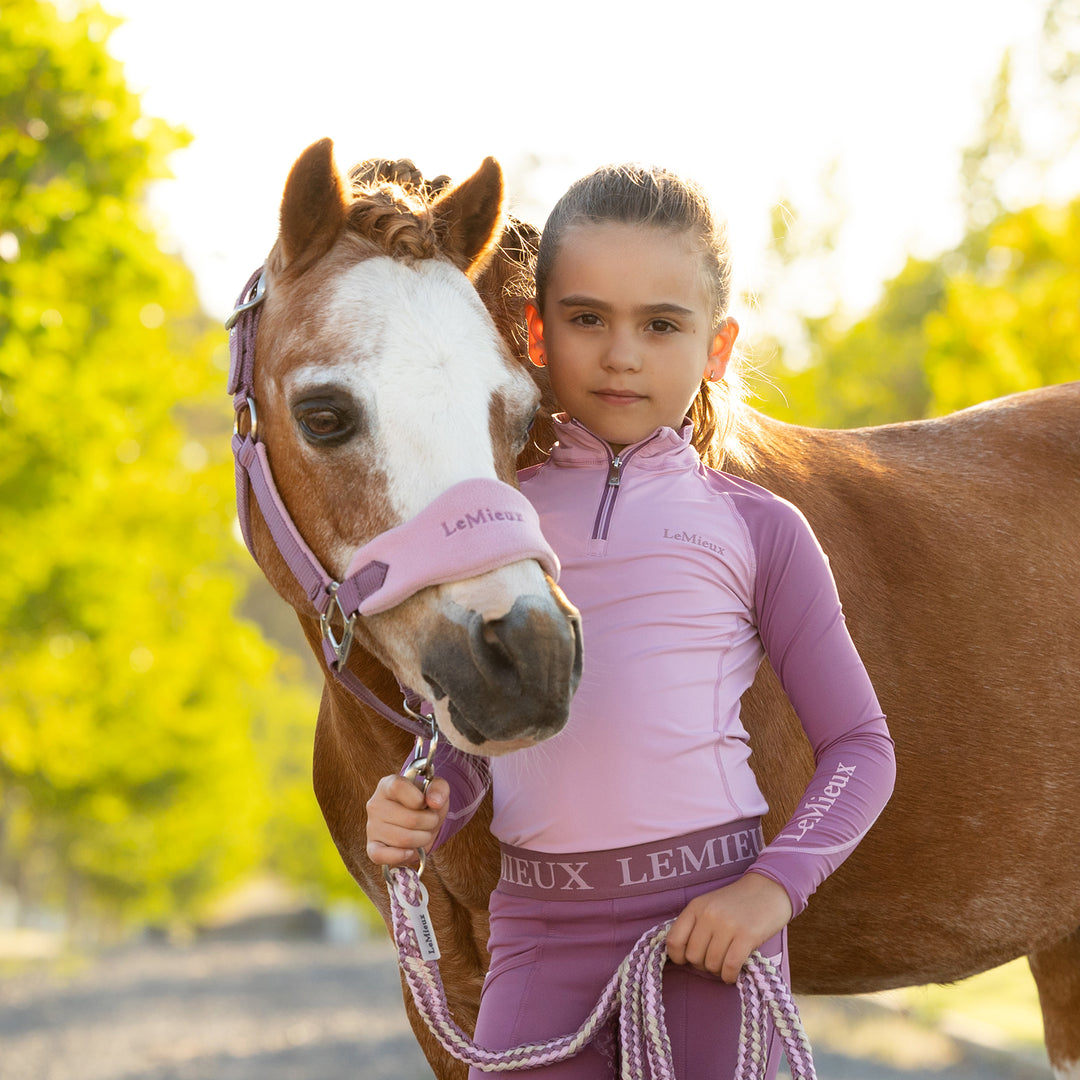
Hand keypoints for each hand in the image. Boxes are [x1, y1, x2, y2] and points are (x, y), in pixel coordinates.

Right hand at [365, 774, 449, 865]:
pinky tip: (411, 850)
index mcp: (388, 785)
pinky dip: (400, 856)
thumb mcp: (437, 789)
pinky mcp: (372, 847)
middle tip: (432, 820)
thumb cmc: (426, 801)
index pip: (398, 787)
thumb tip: (434, 802)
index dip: (418, 798)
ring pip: (403, 839)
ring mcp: (372, 827)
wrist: (421, 819)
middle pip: (409, 819)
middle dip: (429, 822)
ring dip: (422, 839)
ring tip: (424, 832)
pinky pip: (380, 856)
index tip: (425, 803)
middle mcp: (375, 804)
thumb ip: (440, 789)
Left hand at [665, 872, 793, 983]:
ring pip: (711, 964)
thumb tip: (683, 957)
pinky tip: (734, 973)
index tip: (688, 960)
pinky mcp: (747, 936)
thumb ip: (696, 925)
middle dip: (702, 965)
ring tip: (727, 963)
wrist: (770, 888)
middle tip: (715, 960)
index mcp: (696, 906)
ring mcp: (727, 925)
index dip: (678, 956)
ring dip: (718, 971)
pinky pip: (729, 967)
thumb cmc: (739, 902)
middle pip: (693, 957)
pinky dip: (729, 976)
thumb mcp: (711, 905)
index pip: (674, 940)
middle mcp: (708, 915)